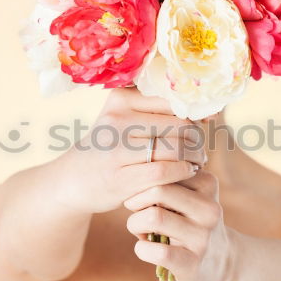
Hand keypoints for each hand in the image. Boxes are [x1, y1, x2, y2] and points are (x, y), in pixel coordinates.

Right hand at [56, 88, 207, 213]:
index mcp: (120, 99)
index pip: (174, 99)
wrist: (72, 181)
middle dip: (198, 138)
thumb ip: (157, 112)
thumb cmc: (109, 149)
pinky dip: (183, 172)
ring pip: (176, 147)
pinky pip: (165, 171)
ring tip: (197, 162)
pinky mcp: (120, 178)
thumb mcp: (123, 120)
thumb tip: (209, 111)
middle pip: (179, 123)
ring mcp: (116, 150)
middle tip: (201, 150)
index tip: (205, 123)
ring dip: (195, 157)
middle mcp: (117, 120)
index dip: (196, 112)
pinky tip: (186, 173)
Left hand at [124, 169, 230, 280]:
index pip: (165, 171)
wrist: (220, 262)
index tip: (142, 194)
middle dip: (135, 200)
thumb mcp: (190, 195)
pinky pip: (157, 251)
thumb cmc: (192, 222)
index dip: (144, 182)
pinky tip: (145, 248)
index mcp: (208, 185)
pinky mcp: (192, 263)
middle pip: (158, 190)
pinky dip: (141, 249)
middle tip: (134, 210)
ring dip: (134, 224)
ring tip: (139, 230)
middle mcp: (209, 209)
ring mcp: (202, 237)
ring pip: (153, 217)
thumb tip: (135, 178)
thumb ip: (169, 181)